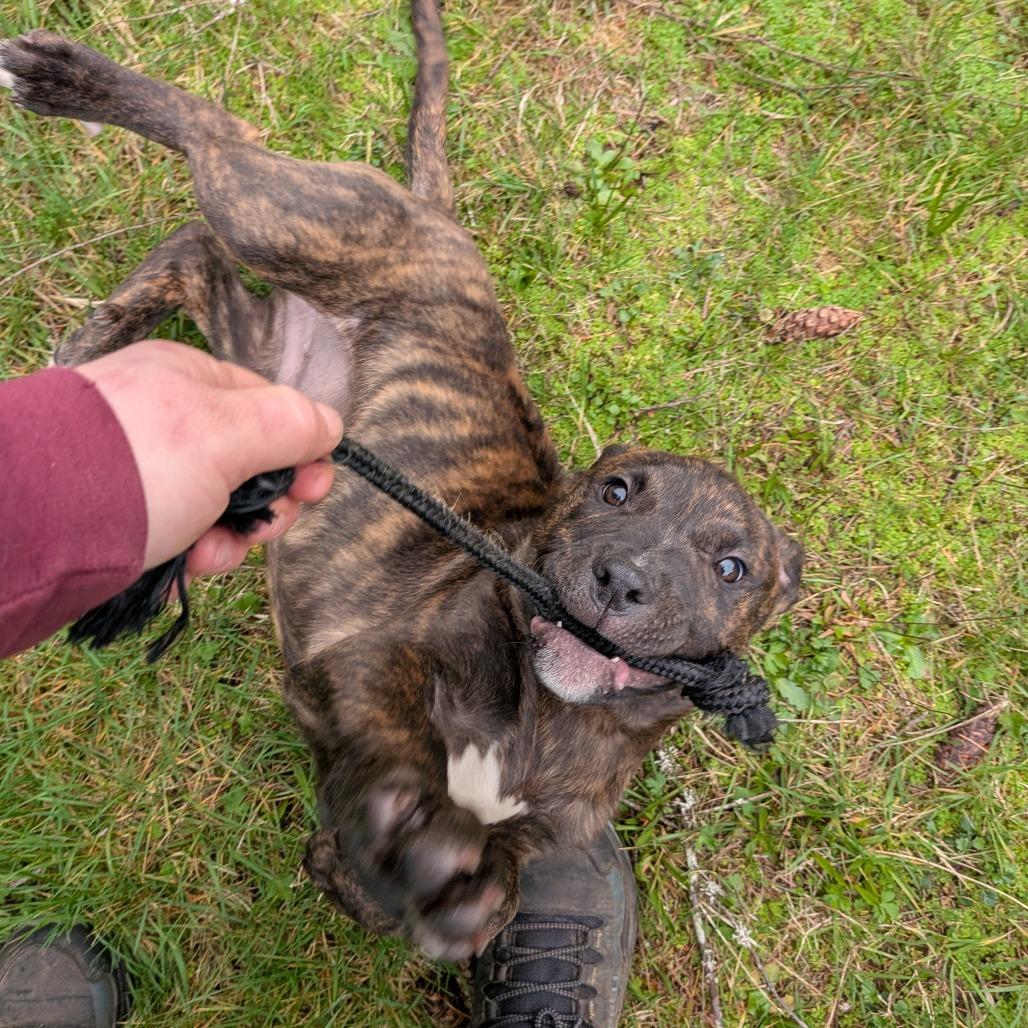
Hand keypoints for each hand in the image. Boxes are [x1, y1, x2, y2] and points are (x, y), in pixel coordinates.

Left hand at [74, 340, 342, 573]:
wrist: (30, 523)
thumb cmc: (134, 465)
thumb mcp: (227, 434)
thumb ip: (289, 425)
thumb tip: (331, 423)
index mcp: (189, 381)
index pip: (269, 409)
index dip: (300, 451)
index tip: (314, 489)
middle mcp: (167, 420)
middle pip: (249, 462)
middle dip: (268, 503)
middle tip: (268, 527)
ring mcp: (146, 469)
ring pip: (218, 504)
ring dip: (233, 535)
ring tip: (213, 553)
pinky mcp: (125, 513)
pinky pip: (182, 531)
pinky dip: (195, 550)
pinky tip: (187, 564)